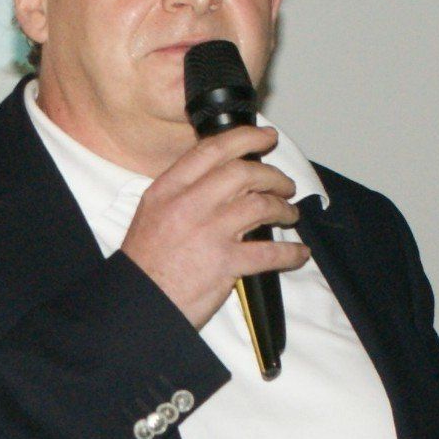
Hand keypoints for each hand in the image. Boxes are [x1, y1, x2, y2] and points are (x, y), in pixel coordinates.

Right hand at [121, 126, 310, 327]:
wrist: (140, 301)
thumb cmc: (145, 262)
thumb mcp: (153, 212)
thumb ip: (183, 191)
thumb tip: (219, 177)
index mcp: (169, 189)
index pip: (212, 150)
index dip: (245, 137)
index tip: (265, 137)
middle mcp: (189, 205)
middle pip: (243, 173)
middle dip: (273, 175)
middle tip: (284, 184)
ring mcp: (209, 232)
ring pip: (261, 205)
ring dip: (283, 208)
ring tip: (290, 214)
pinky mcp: (225, 263)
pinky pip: (270, 252)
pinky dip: (290, 252)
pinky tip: (298, 253)